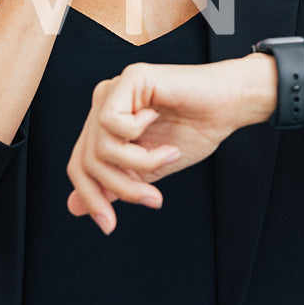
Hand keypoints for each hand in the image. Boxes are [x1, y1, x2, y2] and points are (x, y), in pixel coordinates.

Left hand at [66, 55, 275, 232]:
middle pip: (87, 160)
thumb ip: (116, 183)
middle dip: (120, 187)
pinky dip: (139, 137)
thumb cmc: (196, 129)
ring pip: (100, 146)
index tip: (109, 226)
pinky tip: (159, 122)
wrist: (230, 105)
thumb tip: (73, 208)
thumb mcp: (151, 167)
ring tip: (168, 156)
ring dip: (139, 163)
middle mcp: (105, 104)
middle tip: (152, 197)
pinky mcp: (129, 79)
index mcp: (106, 123)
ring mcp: (115, 89)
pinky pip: (112, 122)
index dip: (90, 197)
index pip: (80, 165)